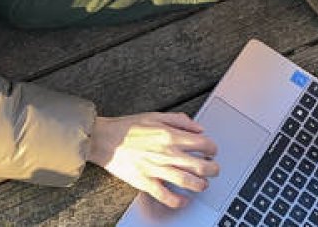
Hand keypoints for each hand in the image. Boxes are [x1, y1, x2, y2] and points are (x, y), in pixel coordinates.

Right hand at [86, 112, 218, 208]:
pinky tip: (184, 200)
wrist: (104, 139)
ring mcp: (156, 169)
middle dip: (212, 169)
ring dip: (200, 185)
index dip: (212, 148)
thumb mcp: (155, 115)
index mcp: (169, 135)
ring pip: (187, 182)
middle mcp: (166, 153)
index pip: (203, 144)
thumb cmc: (127, 128)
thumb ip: (179, 120)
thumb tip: (198, 128)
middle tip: (214, 170)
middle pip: (200, 165)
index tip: (212, 151)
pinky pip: (166, 196)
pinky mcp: (145, 181)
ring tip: (202, 184)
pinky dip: (178, 201)